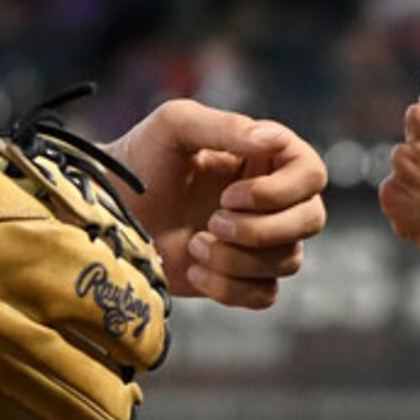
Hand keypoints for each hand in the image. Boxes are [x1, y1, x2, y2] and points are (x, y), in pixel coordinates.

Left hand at [111, 98, 327, 307]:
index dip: (280, 191)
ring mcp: (260, 240)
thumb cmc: (140, 159)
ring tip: (195, 244)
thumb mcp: (176, 125)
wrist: (108, 212)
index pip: (311, 173)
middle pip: (311, 219)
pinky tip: (193, 268)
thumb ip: (225, 127)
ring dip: (238, 258)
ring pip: (289, 260)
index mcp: (265, 157)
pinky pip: (265, 294)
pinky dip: (229, 287)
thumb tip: (274, 140)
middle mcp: (272, 198)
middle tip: (213, 221)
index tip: (230, 194)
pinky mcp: (242, 277)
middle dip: (262, 229)